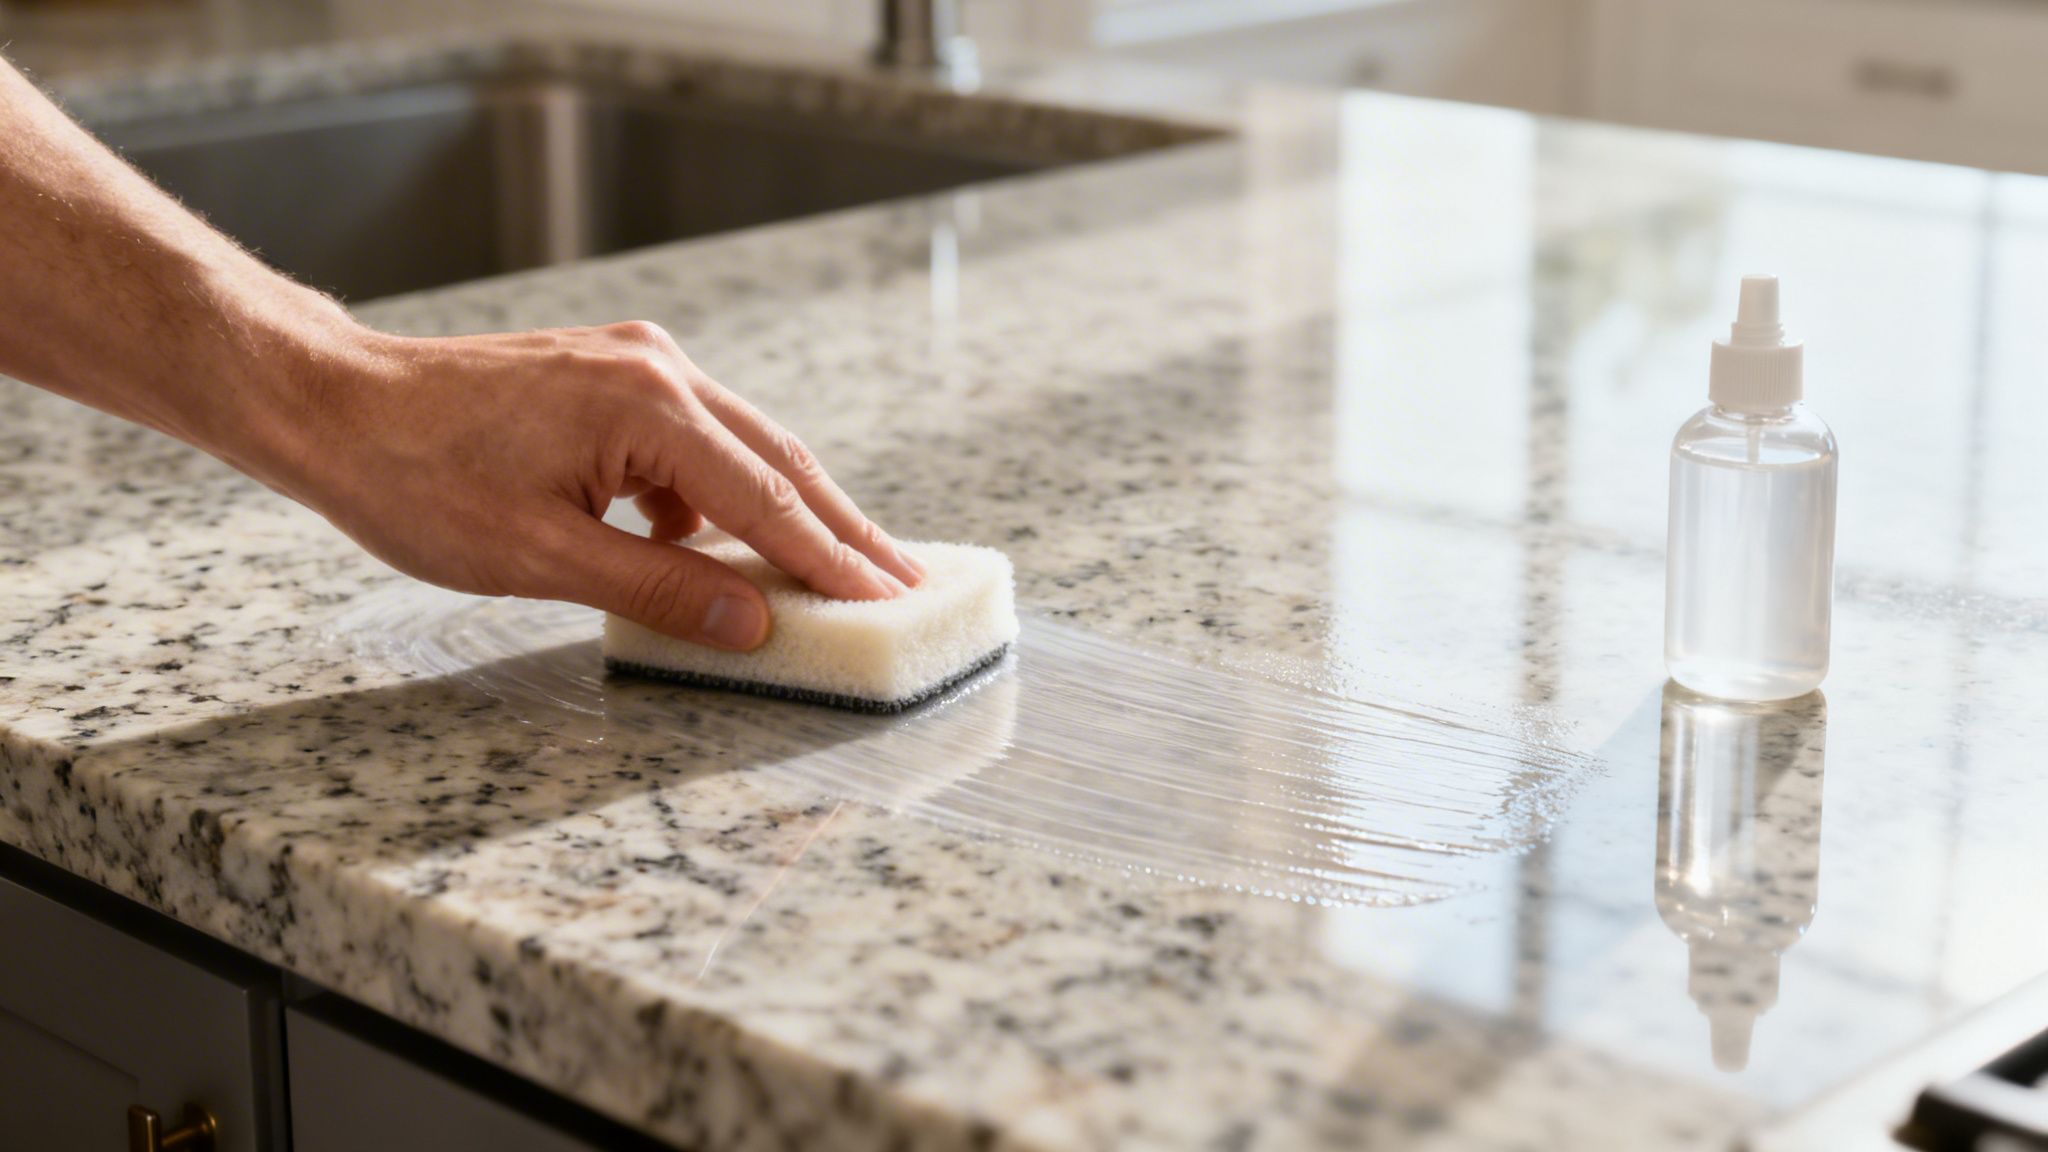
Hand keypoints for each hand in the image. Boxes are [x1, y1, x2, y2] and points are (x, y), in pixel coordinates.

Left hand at [268, 319, 924, 650]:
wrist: (332, 403)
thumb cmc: (413, 478)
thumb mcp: (539, 556)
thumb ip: (658, 588)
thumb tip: (752, 625)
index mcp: (646, 406)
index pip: (768, 497)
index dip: (832, 558)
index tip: (891, 600)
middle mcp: (657, 368)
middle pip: (780, 458)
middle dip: (842, 528)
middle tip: (905, 583)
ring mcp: (636, 362)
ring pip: (744, 446)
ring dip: (787, 511)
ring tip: (836, 572)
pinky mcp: (613, 374)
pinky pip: (695, 441)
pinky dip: (721, 496)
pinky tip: (712, 548)